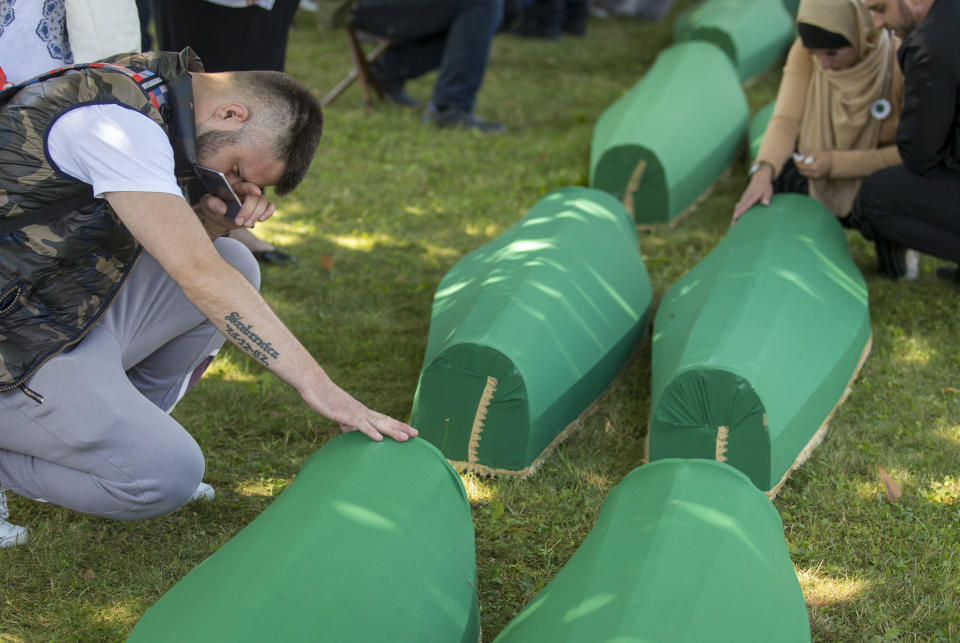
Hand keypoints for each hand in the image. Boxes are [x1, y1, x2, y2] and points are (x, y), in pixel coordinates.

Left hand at [198, 182, 275, 231]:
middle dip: (249, 210)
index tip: (256, 192)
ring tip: (246, 224)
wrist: (217, 216)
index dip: (252, 188)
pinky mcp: (258, 209)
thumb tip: (223, 209)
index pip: (246, 185)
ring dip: (257, 214)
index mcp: (235, 186)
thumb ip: (212, 204)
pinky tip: (261, 219)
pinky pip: (270, 208)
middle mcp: (246, 192)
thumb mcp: (206, 204)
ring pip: (264, 203)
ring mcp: (254, 201)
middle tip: (239, 222)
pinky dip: (268, 213)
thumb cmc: (212, 207)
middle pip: (256, 197)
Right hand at [303, 385, 418, 441]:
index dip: (398, 425)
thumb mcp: (340, 417)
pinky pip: (360, 424)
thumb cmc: (327, 401)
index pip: (385, 419)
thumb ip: (349, 425)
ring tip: (405, 438)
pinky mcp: (345, 414)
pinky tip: (379, 438)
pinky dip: (370, 431)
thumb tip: (353, 434)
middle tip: (417, 435)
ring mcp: (355, 412)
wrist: (315, 386)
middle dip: (401, 428)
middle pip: (386, 420)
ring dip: (392, 430)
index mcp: (363, 412)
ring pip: (377, 423)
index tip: (412, 432)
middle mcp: (363, 411)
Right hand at [732, 167, 773, 224]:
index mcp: (752, 197)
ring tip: (733, 223)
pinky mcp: (744, 198)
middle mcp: (746, 198)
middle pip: (740, 208)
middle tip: (733, 225)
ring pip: (738, 208)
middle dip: (736, 216)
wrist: (760, 177)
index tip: (735, 217)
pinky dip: (737, 211)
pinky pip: (740, 206)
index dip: (740, 211)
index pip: (745, 205)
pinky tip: (735, 216)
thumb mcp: (768, 191)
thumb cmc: (765, 186)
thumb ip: (766, 197)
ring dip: (736, 215)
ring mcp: (744, 198)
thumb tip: (765, 204)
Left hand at [795, 151, 831, 178]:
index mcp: (814, 168)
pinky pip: (807, 175)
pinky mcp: (816, 179)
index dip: (796, 162)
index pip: (801, 166)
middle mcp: (814, 174)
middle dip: (798, 165)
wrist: (834, 163)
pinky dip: (805, 170)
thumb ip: (807, 156)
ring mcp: (815, 177)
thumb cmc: (825, 156)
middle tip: (797, 160)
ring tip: (802, 162)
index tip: (794, 158)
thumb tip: (798, 157)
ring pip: (803, 174)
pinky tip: (807, 166)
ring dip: (801, 168)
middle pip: (801, 171)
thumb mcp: (816, 153)